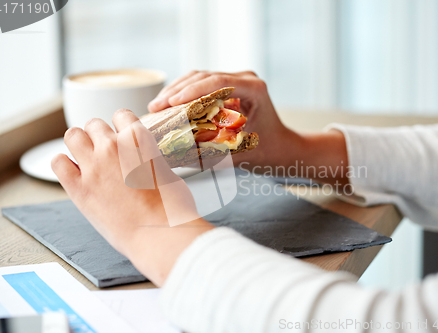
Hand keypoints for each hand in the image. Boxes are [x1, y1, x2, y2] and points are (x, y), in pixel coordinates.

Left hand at [51, 110, 213, 285]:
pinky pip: (58, 162)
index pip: (121, 114)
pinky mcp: (79, 189)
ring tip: (87, 157)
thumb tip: (145, 162)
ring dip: (80, 143)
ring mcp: (93, 167)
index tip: (123, 135)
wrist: (160, 235)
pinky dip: (64, 164)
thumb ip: (151, 160)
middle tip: (106, 151)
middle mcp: (112, 147)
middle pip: (94, 124)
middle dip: (100, 134)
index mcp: (138, 140)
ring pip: (72, 135)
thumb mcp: (169, 172)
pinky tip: (75, 172)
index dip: (122, 125)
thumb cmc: (172, 208)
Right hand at [148, 71, 301, 168]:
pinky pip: (203, 83)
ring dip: (177, 90)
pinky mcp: (230, 84)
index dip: (192, 90)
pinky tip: (169, 103)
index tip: (171, 102)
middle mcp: (247, 79)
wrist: (281, 147)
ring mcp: (238, 79)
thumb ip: (209, 155)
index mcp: (255, 89)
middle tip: (156, 107)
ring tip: (157, 105)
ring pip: (201, 77)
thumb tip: (174, 157)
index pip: (219, 82)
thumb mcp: (238, 154)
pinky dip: (185, 92)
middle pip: (206, 76)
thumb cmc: (266, 152)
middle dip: (177, 91)